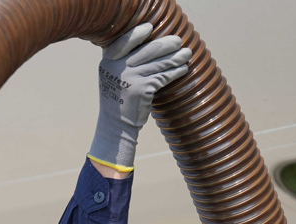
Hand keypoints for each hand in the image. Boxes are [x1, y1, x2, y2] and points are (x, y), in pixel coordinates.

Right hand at [87, 24, 190, 172]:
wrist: (116, 125)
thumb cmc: (119, 99)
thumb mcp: (113, 77)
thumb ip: (123, 61)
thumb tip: (149, 45)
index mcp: (108, 61)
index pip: (123, 42)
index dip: (137, 34)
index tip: (150, 27)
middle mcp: (117, 68)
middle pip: (146, 50)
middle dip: (166, 44)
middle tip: (178, 41)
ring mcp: (130, 78)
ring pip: (158, 63)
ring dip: (175, 58)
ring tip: (187, 54)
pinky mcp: (142, 89)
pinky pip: (163, 76)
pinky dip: (175, 72)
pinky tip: (183, 69)